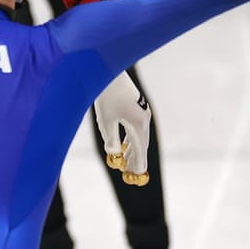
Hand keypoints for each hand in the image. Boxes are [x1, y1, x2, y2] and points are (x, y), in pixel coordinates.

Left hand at [93, 71, 151, 186]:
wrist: (109, 71)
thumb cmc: (106, 96)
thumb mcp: (106, 121)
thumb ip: (111, 139)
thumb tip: (114, 154)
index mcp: (138, 124)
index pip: (140, 150)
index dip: (139, 164)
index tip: (137, 176)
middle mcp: (144, 119)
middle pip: (142, 144)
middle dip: (136, 160)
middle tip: (132, 175)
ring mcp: (141, 112)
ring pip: (139, 136)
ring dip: (133, 150)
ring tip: (128, 164)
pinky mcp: (136, 107)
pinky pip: (135, 129)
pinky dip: (131, 140)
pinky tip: (124, 146)